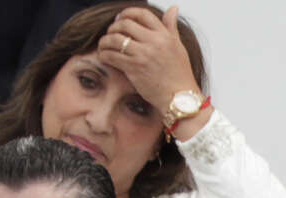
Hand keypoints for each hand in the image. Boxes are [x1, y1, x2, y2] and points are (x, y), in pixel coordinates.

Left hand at [99, 5, 202, 127]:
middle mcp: (155, 42)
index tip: (121, 19)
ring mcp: (144, 55)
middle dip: (113, 27)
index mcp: (165, 36)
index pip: (142, 14)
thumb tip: (173, 9)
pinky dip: (104, 54)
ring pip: (115, 38)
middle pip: (125, 24)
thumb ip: (171, 27)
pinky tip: (104, 56)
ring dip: (105, 41)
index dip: (127, 13)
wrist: (181, 99)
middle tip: (111, 33)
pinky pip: (111, 55)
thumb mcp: (179, 47)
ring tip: (104, 45)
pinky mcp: (134, 68)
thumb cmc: (181, 76)